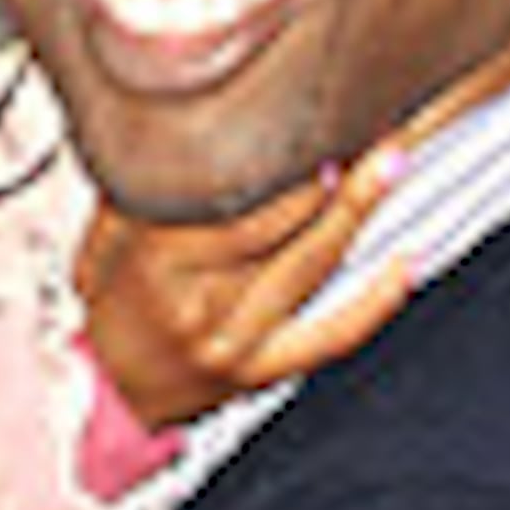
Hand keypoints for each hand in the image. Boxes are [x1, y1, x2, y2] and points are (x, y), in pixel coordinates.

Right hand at [79, 155, 411, 431]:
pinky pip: (331, 336)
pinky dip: (376, 301)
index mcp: (153, 263)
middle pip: (276, 224)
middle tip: (367, 123)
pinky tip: (406, 264)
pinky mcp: (261, 372)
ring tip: (391, 162)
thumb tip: (188, 127)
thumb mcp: (103, 245)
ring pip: (310, 266)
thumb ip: (141, 192)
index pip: (228, 198)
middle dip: (326, 169)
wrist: (107, 396)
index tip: (310, 113)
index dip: (276, 155)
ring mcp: (232, 341)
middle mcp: (195, 303)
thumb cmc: (113, 310)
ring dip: (358, 210)